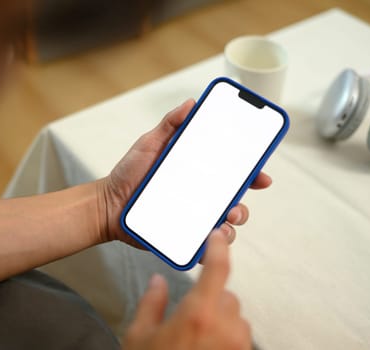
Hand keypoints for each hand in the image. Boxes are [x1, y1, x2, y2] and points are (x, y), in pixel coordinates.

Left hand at [98, 99, 271, 246]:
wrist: (108, 205)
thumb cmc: (129, 173)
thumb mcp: (149, 143)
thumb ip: (170, 124)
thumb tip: (192, 103)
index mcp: (197, 172)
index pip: (230, 172)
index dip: (250, 174)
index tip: (261, 175)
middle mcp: (199, 195)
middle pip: (233, 200)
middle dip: (243, 204)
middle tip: (236, 203)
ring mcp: (193, 217)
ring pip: (224, 225)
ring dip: (230, 225)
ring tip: (223, 221)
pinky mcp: (182, 236)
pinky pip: (204, 244)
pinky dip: (211, 245)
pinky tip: (208, 240)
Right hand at [123, 229, 251, 349]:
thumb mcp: (139, 336)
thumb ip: (152, 303)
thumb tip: (159, 281)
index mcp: (198, 314)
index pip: (217, 269)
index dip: (218, 248)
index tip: (216, 237)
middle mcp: (226, 327)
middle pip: (227, 295)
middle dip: (211, 299)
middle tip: (189, 317)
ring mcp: (239, 346)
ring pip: (236, 317)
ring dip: (221, 320)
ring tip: (197, 342)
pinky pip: (240, 338)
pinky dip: (227, 338)